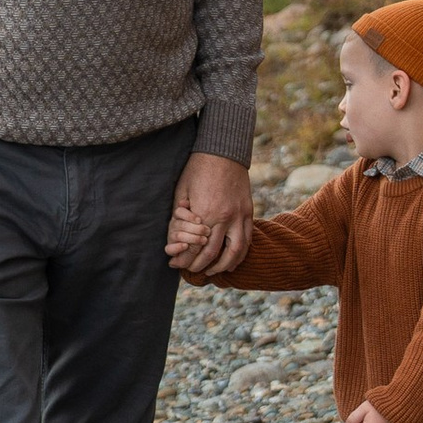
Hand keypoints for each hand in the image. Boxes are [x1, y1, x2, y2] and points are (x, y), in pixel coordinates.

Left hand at [168, 151, 252, 279]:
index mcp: (205, 213)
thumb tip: (174, 236)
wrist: (224, 151)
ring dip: (223, 266)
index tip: (175, 265)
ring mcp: (240, 216)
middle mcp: (224, 218)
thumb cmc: (197, 169)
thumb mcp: (182, 191)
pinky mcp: (249, 212)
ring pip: (235, 252)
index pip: (194, 246)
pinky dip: (240, 254)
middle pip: (212, 254)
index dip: (184, 259)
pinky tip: (231, 260)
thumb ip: (180, 215)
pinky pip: (247, 240)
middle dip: (199, 266)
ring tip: (212, 271)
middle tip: (191, 271)